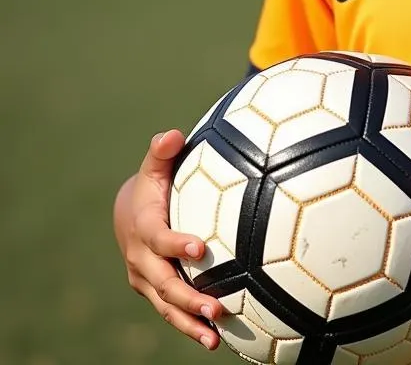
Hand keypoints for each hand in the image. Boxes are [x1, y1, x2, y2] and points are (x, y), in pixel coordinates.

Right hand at [114, 130, 222, 349]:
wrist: (129, 213)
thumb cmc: (154, 183)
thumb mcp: (155, 166)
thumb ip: (162, 152)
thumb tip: (172, 135)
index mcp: (143, 227)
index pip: (159, 239)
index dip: (177, 244)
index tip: (202, 247)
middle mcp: (140, 259)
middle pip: (164, 283)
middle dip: (188, 298)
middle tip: (216, 307)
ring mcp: (146, 279)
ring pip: (167, 306)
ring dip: (190, 323)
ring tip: (215, 338)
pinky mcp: (154, 291)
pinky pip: (172, 312)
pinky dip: (190, 326)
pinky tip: (216, 339)